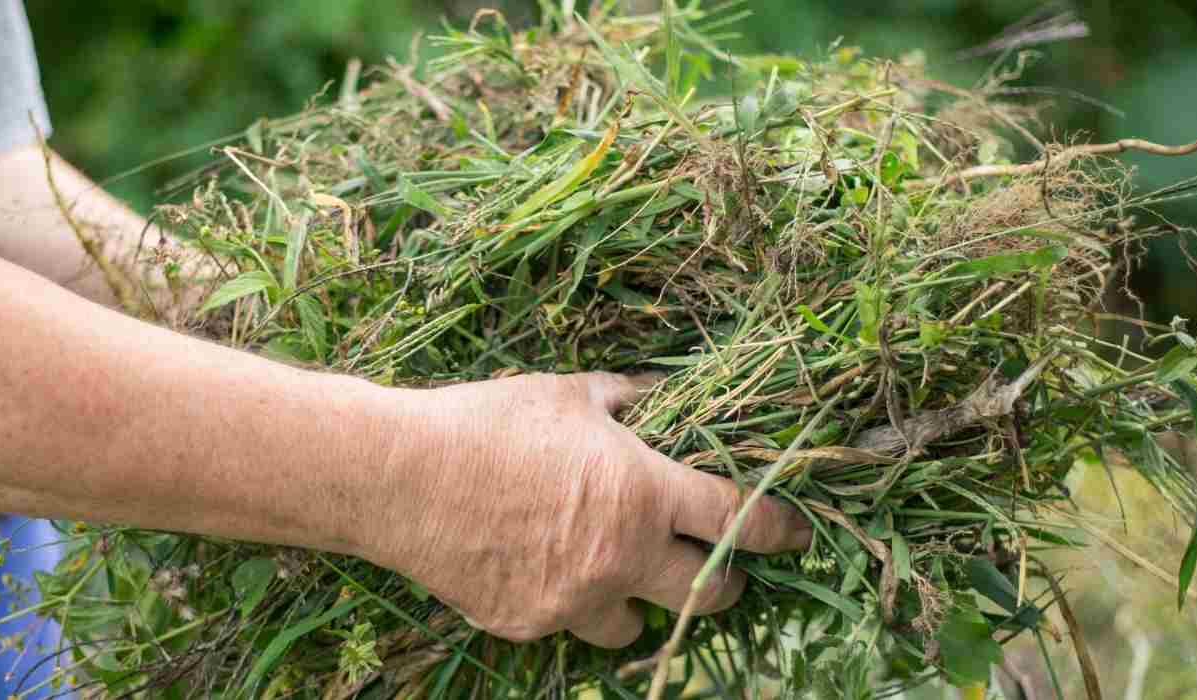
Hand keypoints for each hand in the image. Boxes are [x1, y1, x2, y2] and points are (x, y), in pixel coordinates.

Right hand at [363, 372, 813, 647]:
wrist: (400, 477)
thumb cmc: (487, 422)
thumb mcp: (566, 395)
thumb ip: (623, 400)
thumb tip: (655, 395)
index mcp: (644, 492)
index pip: (739, 519)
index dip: (779, 529)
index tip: (795, 535)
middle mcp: (623, 556)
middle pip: (707, 592)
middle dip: (725, 582)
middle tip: (722, 570)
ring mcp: (577, 599)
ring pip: (642, 624)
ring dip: (647, 602)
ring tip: (633, 578)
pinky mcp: (532, 624)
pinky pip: (573, 624)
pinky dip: (576, 603)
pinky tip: (555, 573)